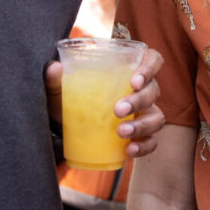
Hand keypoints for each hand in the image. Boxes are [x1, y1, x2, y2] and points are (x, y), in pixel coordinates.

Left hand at [45, 46, 168, 157]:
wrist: (68, 124)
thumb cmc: (73, 97)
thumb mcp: (62, 88)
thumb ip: (56, 79)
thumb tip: (53, 69)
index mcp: (130, 70)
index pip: (152, 60)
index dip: (149, 68)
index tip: (134, 81)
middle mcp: (143, 91)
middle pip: (153, 90)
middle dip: (138, 100)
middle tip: (118, 110)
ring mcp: (144, 114)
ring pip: (156, 117)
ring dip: (142, 125)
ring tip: (121, 132)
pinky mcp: (141, 136)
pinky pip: (152, 141)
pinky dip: (144, 146)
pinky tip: (129, 150)